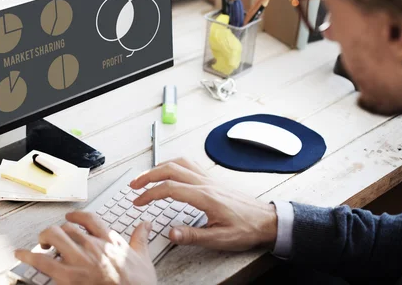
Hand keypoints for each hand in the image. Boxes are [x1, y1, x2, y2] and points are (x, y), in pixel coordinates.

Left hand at [15, 211, 156, 284]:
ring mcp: (79, 260)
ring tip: (41, 244)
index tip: (71, 217)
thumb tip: (145, 225)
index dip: (76, 215)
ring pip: (54, 236)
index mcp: (109, 240)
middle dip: (57, 231)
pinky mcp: (68, 277)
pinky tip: (20, 255)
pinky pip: (43, 261)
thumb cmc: (138, 284)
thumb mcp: (143, 258)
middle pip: (67, 227)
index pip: (89, 218)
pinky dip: (28, 256)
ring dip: (44, 238)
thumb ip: (140, 238)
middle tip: (53, 238)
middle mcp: (92, 245)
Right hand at [129, 158, 276, 251]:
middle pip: (170, 169)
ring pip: (179, 163)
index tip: (138, 201)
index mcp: (204, 196)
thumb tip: (170, 233)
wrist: (267, 220)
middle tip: (134, 185)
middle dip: (148, 175)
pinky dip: (173, 164)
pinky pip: (189, 164)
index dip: (149, 194)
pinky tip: (170, 170)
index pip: (169, 188)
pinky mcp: (212, 179)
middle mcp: (205, 183)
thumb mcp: (220, 238)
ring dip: (159, 167)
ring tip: (147, 176)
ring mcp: (209, 178)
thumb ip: (193, 235)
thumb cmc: (247, 228)